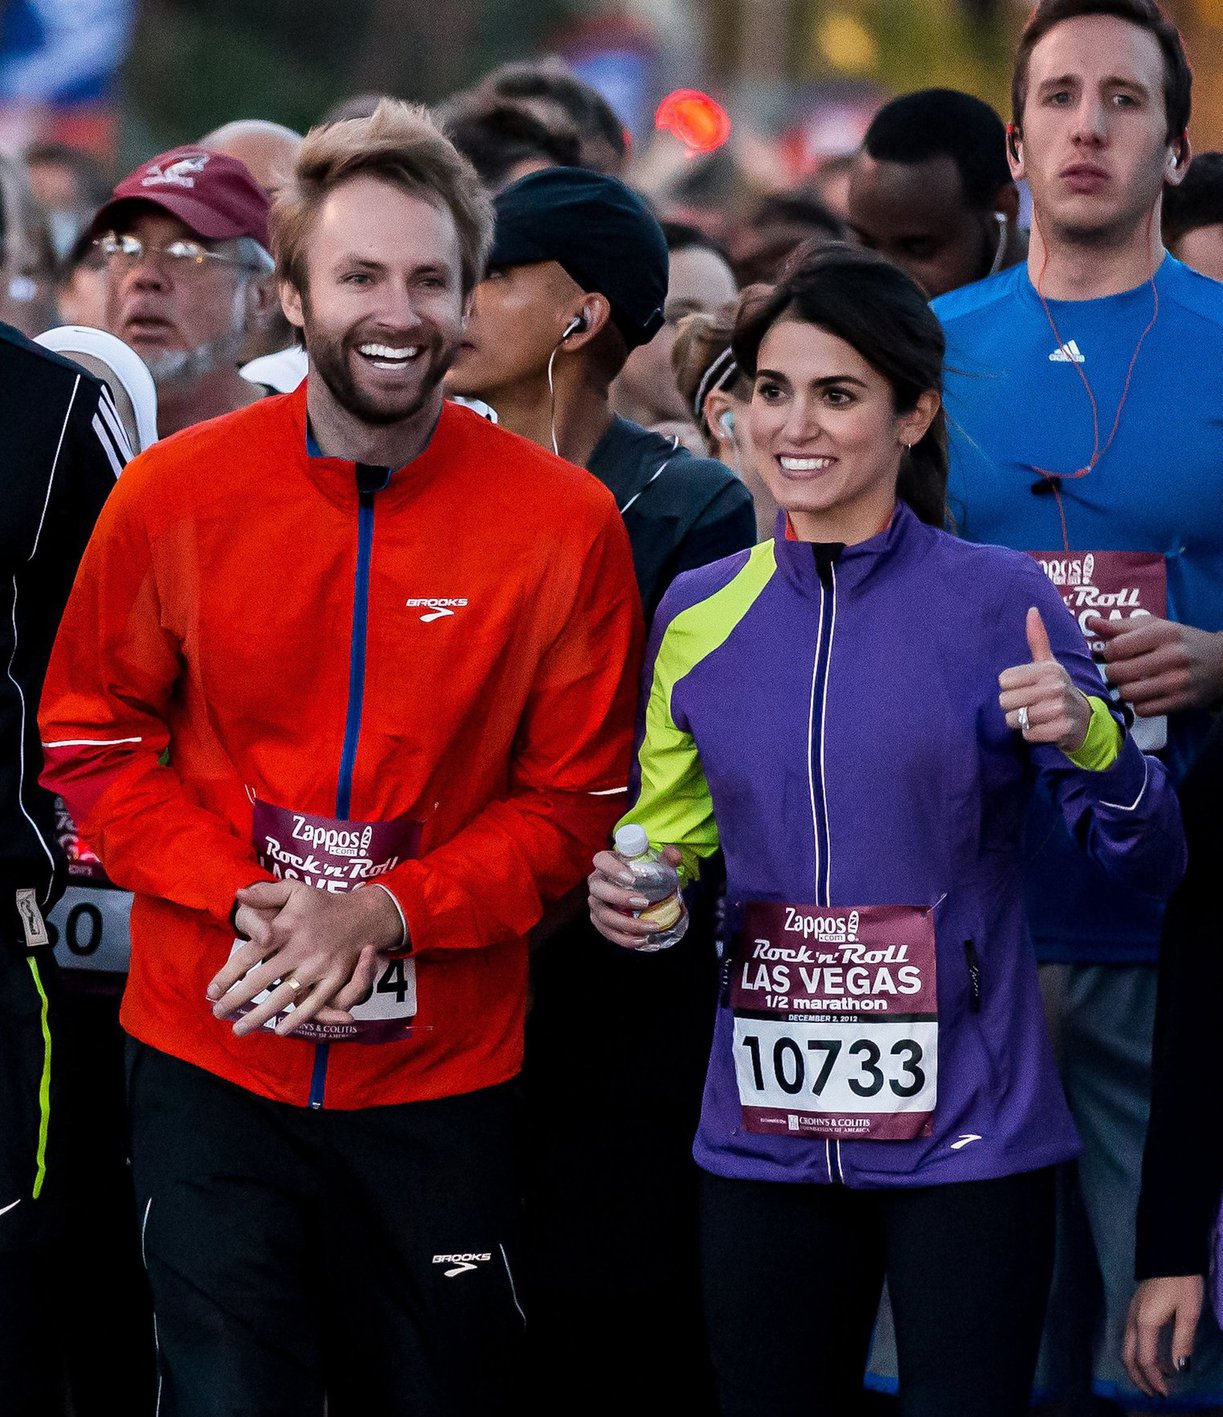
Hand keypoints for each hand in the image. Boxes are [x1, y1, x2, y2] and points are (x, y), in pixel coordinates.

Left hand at [209, 880, 400, 1036]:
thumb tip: (238, 894)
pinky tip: (279, 1030)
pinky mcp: (335, 979)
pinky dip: (296, 1019)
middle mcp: (301, 948)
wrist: (364, 915)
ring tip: (239, 1029)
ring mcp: (319, 966)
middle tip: (217, 1013)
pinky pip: (313, 1004)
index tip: (211, 990)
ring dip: (259, 1016)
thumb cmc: (322, 904)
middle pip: (261, 980)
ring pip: (284, 997)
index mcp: (287, 927)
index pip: (250, 954)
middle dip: (236, 1000)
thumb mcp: (295, 890)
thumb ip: (265, 893)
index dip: (228, 974)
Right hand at [588, 845, 682, 950]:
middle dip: (619, 898)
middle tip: (644, 902)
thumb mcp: (657, 862)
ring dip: (626, 924)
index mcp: (606, 862)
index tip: (631, 878)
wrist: (639, 888)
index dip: (612, 869)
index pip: (600, 860)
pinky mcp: (599, 921)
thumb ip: (668, 856)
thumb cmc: (645, 871)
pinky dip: (624, 939)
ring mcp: (596, 903)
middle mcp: (596, 882)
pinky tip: (642, 941)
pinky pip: (607, 932)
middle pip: (598, 889)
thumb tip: (675, 856)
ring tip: (650, 927)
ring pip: (602, 915)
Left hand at [998, 607, 1092, 752]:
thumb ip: (1037, 639)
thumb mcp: (1049, 664)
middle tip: (1031, 704)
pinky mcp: (1060, 730)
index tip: (1027, 687)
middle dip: (1014, 706)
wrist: (1084, 720)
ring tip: (1037, 716)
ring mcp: (1058, 709)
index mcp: (1048, 669)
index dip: (1011, 687)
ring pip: (1014, 719)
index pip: (1003, 680)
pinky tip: (1044, 728)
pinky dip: (1031, 734)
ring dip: (1021, 721)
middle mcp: (1054, 686)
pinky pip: (1026, 734)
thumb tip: (1032, 609)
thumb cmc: (1057, 689)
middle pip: (1005, 701)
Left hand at [1087, 615, 1222, 715]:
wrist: (1222, 663)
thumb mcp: (1155, 626)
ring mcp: (1177, 682)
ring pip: (1128, 693)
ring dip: (1126, 690)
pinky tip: (1148, 694)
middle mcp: (1171, 656)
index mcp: (1162, 633)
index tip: (1118, 653)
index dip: (1110, 653)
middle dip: (1114, 672)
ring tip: (1135, 682)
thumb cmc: (1181, 642)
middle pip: (1118, 672)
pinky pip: (1143, 710)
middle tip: (1124, 670)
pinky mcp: (1181, 702)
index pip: (1115, 648)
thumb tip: (1090, 622)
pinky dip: (1140, 704)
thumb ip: (1120, 626)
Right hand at [1123, 1274, 1202, 1397]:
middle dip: (1139, 1378)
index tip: (1166, 1394)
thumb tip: (1180, 1369)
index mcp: (1144, 1322)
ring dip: (1139, 1367)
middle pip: (1128, 1355)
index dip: (1154, 1380)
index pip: (1145, 1359)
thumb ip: (1183, 1341)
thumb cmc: (1181, 1282)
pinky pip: (1132, 1338)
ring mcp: (1132, 1312)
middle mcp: (1133, 1319)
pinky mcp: (1136, 1308)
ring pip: (1127, 1347)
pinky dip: (1141, 1354)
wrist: (1169, 1251)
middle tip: (1155, 1394)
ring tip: (1158, 1380)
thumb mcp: (1189, 1312)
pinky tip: (1159, 1357)